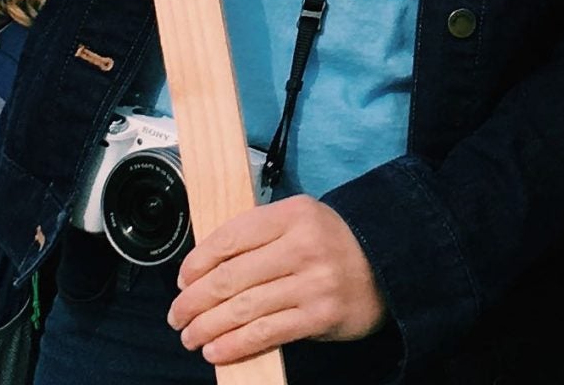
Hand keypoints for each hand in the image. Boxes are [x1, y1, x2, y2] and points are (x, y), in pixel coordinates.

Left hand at [170, 196, 385, 363]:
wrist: (386, 265)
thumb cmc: (333, 244)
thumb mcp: (301, 222)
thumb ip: (261, 236)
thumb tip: (207, 264)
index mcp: (294, 213)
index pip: (232, 235)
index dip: (199, 260)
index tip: (182, 278)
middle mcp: (302, 245)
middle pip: (231, 276)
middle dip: (195, 300)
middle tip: (177, 314)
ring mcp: (312, 282)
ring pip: (243, 308)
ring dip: (208, 327)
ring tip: (190, 336)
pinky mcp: (318, 316)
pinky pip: (264, 333)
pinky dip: (234, 345)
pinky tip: (216, 350)